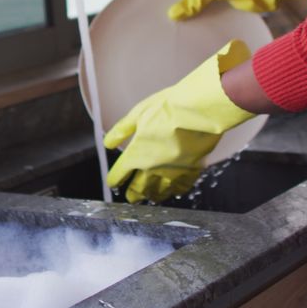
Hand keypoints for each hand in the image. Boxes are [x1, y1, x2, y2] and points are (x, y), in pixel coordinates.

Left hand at [104, 41, 255, 203]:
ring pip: (158, 192)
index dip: (114, 179)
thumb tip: (108, 143)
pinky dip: (174, 191)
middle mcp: (152, 169)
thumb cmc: (167, 109)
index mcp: (136, 155)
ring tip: (149, 197)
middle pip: (138, 188)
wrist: (198, 113)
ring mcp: (172, 173)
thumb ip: (122, 131)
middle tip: (130, 198)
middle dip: (132, 194)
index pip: (120, 173)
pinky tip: (173, 190)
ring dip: (151, 195)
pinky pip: (180, 188)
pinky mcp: (191, 172)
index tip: (113, 182)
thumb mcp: (138, 114)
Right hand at [168, 0, 306, 20]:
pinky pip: (217, 14)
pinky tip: (202, 33)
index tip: (164, 7)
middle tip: (170, 24)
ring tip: (182, 32)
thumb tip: (172, 14)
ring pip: (205, 6)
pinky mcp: (232, 4)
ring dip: (198, 17)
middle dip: (185, 7)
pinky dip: (211, 22)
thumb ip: (192, 1)